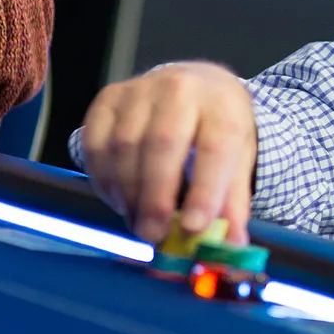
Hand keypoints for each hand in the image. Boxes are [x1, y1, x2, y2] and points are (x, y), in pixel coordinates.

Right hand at [78, 62, 256, 244]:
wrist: (195, 84)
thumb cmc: (216, 126)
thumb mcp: (238, 157)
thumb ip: (232, 204)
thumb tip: (230, 249)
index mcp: (223, 104)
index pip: (216, 146)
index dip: (204, 190)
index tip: (193, 228)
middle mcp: (182, 88)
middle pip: (163, 143)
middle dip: (156, 196)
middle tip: (153, 235)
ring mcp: (140, 90)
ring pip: (124, 146)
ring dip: (128, 193)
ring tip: (139, 220)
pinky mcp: (108, 98)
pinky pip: (96, 144)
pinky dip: (105, 180)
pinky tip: (120, 198)